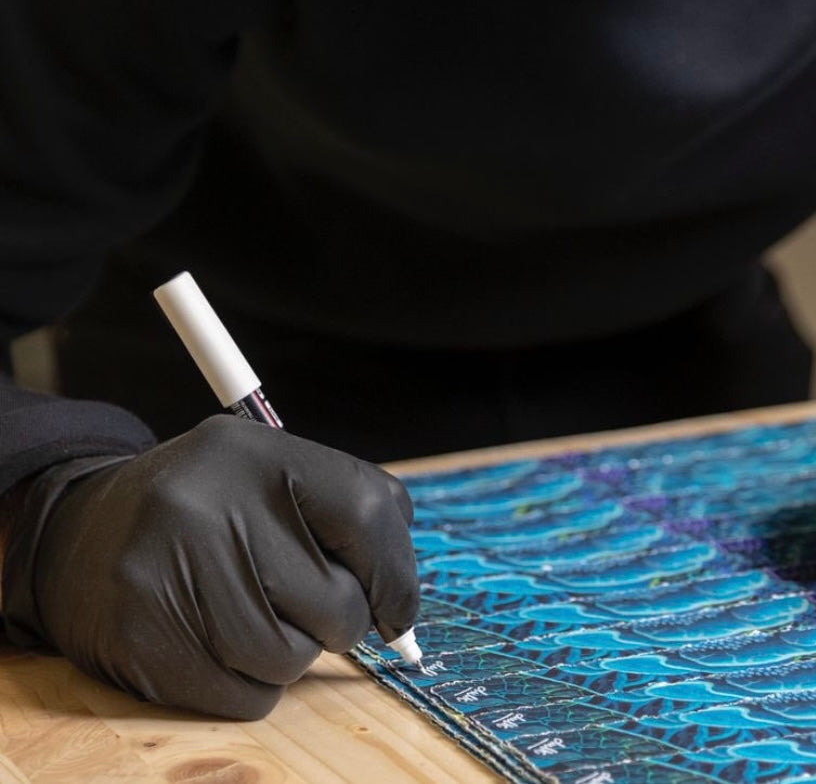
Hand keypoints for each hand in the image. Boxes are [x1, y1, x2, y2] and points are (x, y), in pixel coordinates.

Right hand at [2, 415, 416, 717]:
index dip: (398, 571)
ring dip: (291, 654)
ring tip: (252, 615)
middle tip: (303, 602)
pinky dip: (249, 686)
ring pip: (293, 659)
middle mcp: (207, 503)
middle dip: (339, 619)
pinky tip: (217, 643)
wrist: (79, 533)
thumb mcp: (269, 475)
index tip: (397, 607)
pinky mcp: (140, 638)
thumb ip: (347, 518)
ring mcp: (168, 571)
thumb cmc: (206, 508)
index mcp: (254, 452)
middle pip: (338, 601)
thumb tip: (403, 605)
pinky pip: (246, 697)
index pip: (368, 510)